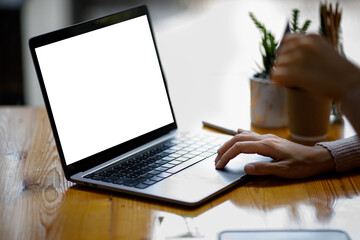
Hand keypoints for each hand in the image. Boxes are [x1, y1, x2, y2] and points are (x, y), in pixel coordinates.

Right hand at [214, 129, 334, 178]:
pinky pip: (252, 134)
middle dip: (224, 149)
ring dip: (230, 142)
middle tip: (216, 160)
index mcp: (266, 146)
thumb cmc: (302, 166)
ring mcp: (267, 138)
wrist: (316, 158)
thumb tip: (245, 168)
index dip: (227, 156)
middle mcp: (265, 139)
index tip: (219, 165)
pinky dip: (241, 135)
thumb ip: (263, 169)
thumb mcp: (283, 171)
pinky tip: (237, 132)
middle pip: (238, 139)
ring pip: (243, 135)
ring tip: (221, 151)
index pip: (239, 148)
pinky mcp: (270, 139)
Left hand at [271, 34, 359, 100]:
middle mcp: (303, 44)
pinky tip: (284, 84)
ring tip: (289, 80)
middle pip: (280, 53)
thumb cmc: (338, 71)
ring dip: (281, 72)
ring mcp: (297, 57)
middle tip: (289, 74)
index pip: (287, 40)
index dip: (285, 52)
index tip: (288, 61)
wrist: (348, 84)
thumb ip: (308, 50)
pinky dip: (277, 80)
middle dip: (283, 64)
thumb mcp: (324, 51)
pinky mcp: (293, 72)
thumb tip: (287, 57)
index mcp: (311, 37)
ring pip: (277, 64)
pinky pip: (276, 74)